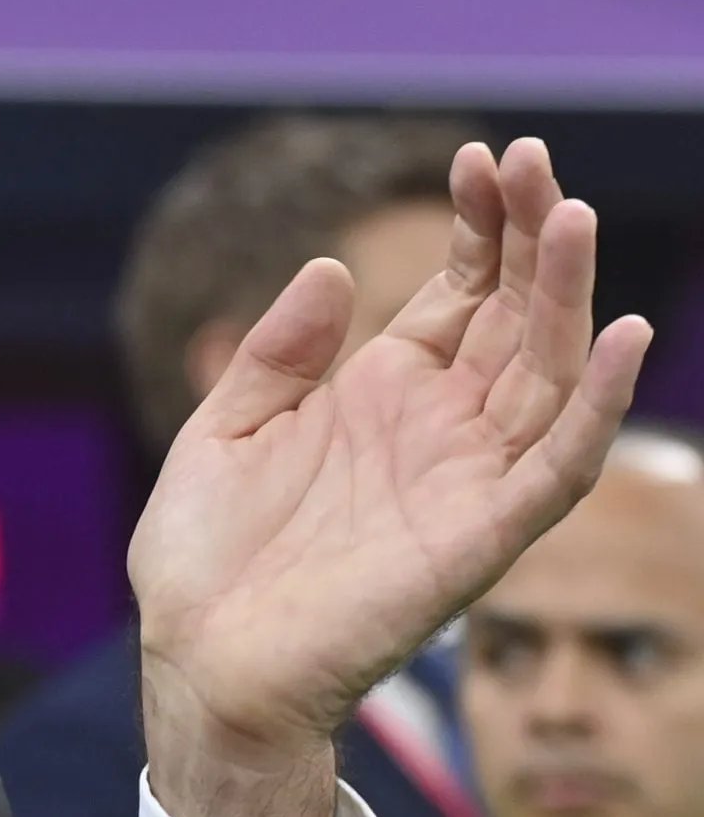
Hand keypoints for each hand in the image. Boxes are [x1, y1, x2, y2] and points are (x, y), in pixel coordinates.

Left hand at [132, 139, 649, 816]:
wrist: (198, 659)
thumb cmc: (205, 559)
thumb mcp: (223, 428)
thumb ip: (279, 351)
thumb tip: (333, 266)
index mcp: (379, 396)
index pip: (459, 295)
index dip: (479, 228)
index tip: (482, 158)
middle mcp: (438, 429)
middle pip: (512, 316)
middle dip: (531, 236)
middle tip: (536, 158)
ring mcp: (466, 478)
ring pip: (546, 372)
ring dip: (567, 296)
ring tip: (573, 214)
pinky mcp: (481, 535)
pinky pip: (559, 464)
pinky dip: (597, 402)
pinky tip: (618, 334)